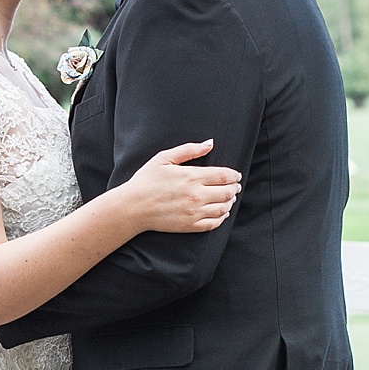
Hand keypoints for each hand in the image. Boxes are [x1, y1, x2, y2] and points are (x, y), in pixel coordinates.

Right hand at [122, 140, 240, 233]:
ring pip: (224, 208)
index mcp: (192, 177)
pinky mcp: (191, 226)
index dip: (234, 175)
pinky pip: (215, 223)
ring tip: (229, 198)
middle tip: (235, 186)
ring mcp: (194, 212)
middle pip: (227, 192)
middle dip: (234, 188)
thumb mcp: (164, 158)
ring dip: (230, 202)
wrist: (132, 207)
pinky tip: (222, 212)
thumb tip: (210, 143)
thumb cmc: (146, 181)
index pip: (224, 176)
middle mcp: (196, 195)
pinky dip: (222, 217)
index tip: (236, 175)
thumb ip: (189, 150)